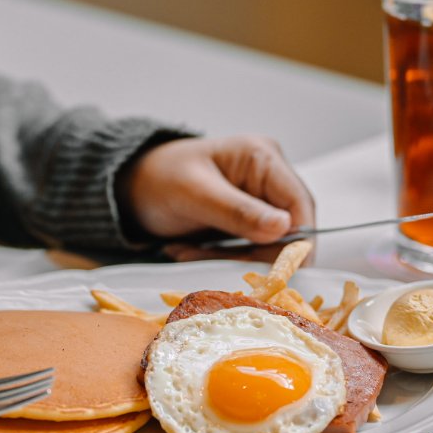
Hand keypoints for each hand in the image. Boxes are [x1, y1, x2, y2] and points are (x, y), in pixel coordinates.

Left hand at [119, 135, 315, 261]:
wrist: (132, 184)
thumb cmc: (160, 177)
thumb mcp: (195, 194)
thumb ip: (238, 211)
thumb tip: (284, 228)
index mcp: (263, 158)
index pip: (300, 205)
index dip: (297, 243)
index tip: (279, 274)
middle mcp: (268, 179)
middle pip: (288, 231)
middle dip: (253, 255)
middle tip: (212, 264)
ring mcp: (258, 202)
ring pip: (266, 247)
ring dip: (230, 259)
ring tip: (187, 253)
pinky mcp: (245, 223)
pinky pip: (246, 251)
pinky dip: (220, 258)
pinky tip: (188, 252)